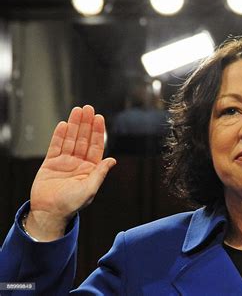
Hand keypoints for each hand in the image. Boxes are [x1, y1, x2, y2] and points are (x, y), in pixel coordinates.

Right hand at [25, 105, 115, 240]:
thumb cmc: (71, 204)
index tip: (99, 118)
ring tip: (77, 110)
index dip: (98, 132)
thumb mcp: (89, 189)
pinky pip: (56, 146)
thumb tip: (113, 160)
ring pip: (70, 139)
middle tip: (88, 108)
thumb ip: (100, 173)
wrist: (49, 212)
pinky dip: (59, 135)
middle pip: (83, 139)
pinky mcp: (50, 163)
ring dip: (74, 125)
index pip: (96, 146)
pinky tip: (64, 124)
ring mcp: (64, 162)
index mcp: (90, 168)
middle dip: (86, 124)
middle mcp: (79, 163)